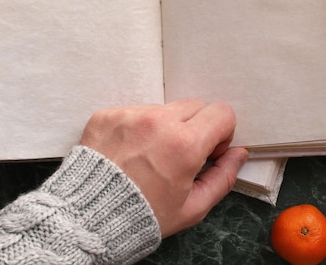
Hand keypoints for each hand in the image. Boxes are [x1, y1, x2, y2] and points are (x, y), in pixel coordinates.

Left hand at [79, 99, 248, 236]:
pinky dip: (138, 128)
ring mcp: (130, 116)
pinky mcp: (108, 115)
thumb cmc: (141, 217)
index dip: (221, 133)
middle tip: (180, 155)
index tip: (207, 151)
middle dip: (196, 127)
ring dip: (165, 127)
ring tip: (148, 157)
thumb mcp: (192, 207)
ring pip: (165, 108)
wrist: (86, 220)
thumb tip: (238, 154)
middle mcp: (158, 122)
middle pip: (196, 106)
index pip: (222, 112)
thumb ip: (223, 177)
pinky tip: (129, 153)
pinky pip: (136, 111)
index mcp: (184, 145)